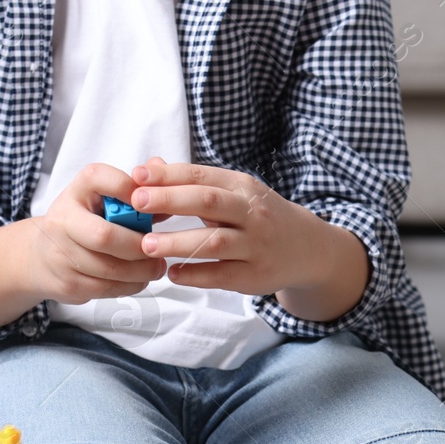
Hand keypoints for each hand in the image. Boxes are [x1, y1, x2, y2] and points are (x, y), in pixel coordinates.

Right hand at [0, 163, 167, 328]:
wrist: (41, 256)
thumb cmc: (84, 223)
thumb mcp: (104, 200)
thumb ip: (135, 188)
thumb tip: (161, 167)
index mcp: (76, 191)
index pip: (98, 178)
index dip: (127, 188)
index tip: (149, 201)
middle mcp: (63, 220)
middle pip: (104, 236)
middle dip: (138, 246)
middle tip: (159, 249)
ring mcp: (61, 254)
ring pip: (109, 268)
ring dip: (140, 271)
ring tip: (157, 267)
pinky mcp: (67, 283)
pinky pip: (107, 288)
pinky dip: (131, 285)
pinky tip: (140, 279)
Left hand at [129, 159, 369, 322]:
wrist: (308, 249)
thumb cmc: (260, 217)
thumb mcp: (234, 193)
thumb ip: (192, 182)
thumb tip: (149, 167)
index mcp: (242, 187)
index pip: (201, 176)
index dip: (168, 176)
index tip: (137, 177)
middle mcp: (251, 213)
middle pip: (207, 202)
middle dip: (169, 200)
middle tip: (136, 204)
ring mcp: (256, 245)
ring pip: (213, 242)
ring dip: (177, 243)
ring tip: (146, 245)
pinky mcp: (255, 276)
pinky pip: (221, 275)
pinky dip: (194, 275)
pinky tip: (172, 272)